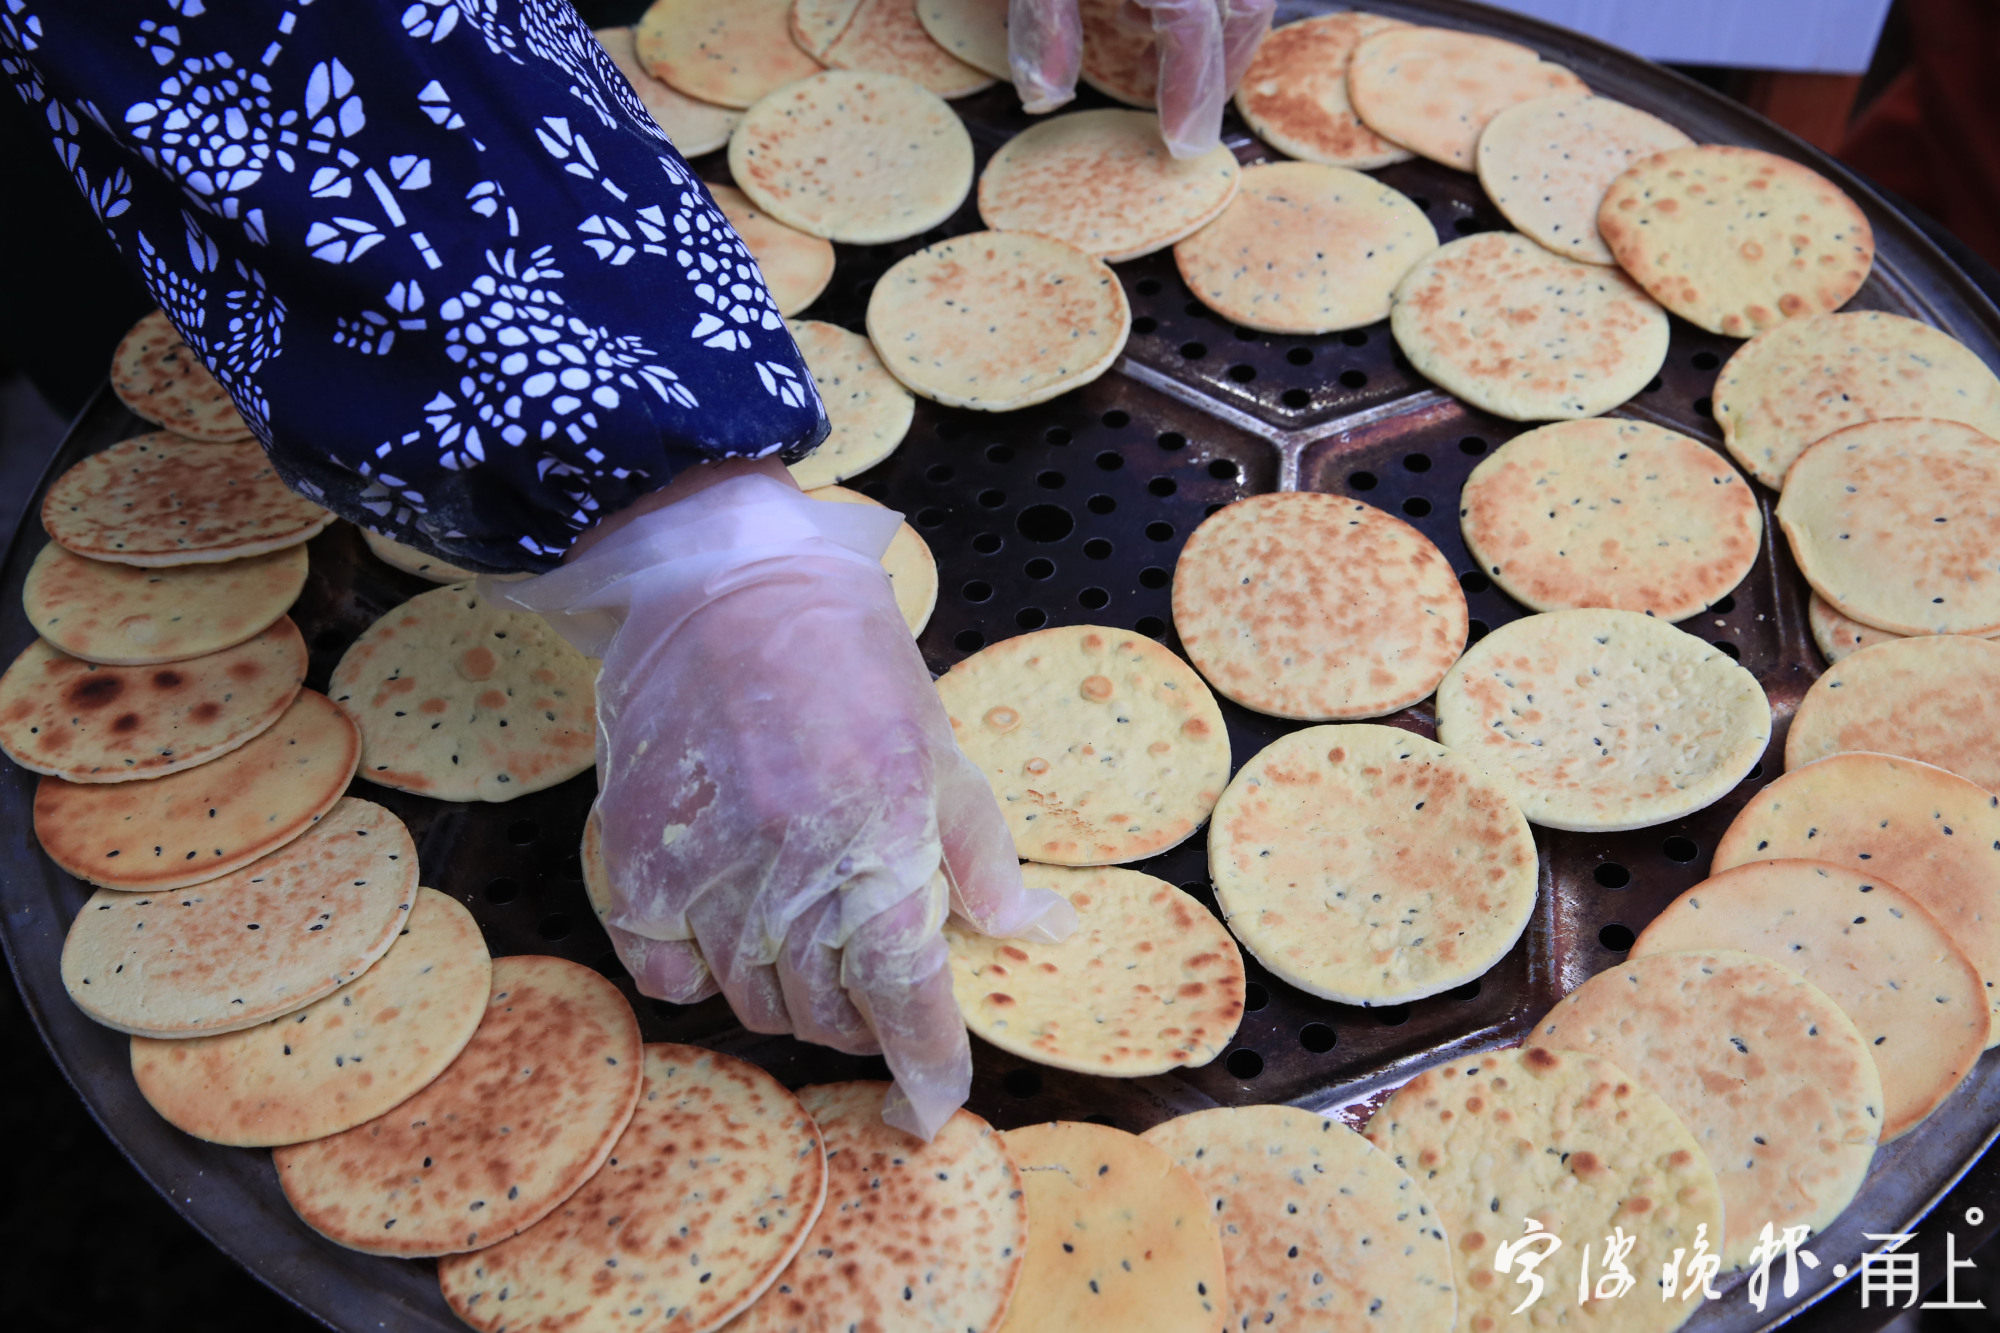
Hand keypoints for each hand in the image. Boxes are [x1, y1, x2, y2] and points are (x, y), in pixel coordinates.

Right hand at [493, 463, 1075, 1138]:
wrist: (721, 584)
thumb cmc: (848, 660)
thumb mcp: (939, 749)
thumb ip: (982, 857)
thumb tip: (1039, 932)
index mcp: (883, 844)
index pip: (908, 1000)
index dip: (926, 1067)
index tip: (929, 1107)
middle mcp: (794, 874)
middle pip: (831, 1015)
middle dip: (862, 1018)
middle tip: (869, 975)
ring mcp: (710, 876)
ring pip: (754, 1003)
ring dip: (789, 993)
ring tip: (801, 934)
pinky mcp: (639, 866)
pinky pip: (668, 976)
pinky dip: (700, 973)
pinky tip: (727, 927)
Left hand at [1008, 0, 1275, 155]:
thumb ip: (1044, 24)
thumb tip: (1044, 98)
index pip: (1192, 23)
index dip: (1191, 89)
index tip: (1184, 145)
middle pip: (1245, 6)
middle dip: (1224, 67)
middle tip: (1194, 122)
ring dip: (1215, 32)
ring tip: (1165, 63)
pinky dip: (1199, 4)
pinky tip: (1142, 10)